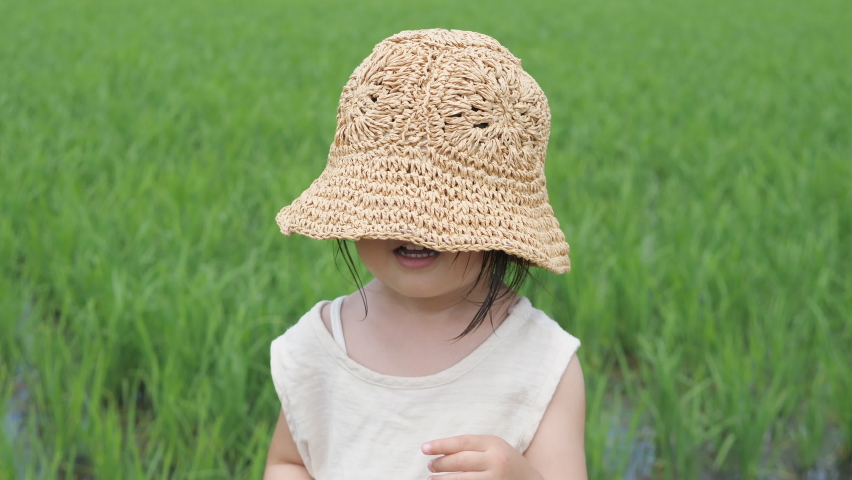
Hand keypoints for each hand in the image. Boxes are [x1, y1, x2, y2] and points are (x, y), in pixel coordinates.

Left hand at [421, 435, 543, 479]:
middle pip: (459, 461)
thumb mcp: (494, 448)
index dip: (440, 445)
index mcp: (494, 444)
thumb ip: (473, 447)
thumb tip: (440, 450)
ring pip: (460, 479)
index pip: (461, 442)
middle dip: (440, 464)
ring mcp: (494, 479)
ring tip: (431, 479)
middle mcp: (495, 461)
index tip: (424, 448)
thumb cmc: (507, 462)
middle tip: (430, 466)